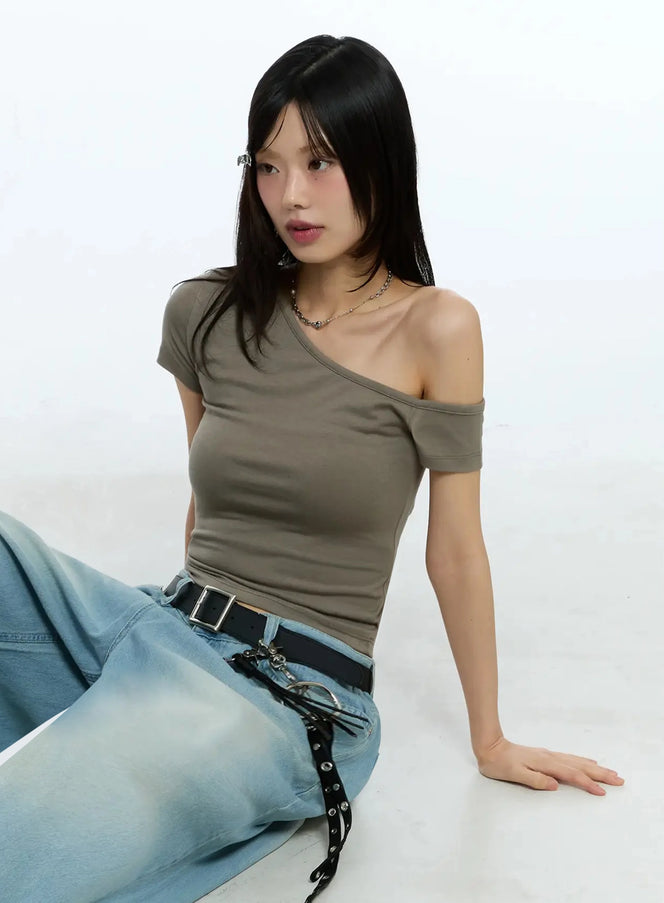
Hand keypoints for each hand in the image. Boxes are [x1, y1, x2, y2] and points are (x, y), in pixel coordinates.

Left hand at [475, 737, 624, 794]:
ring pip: (577, 761)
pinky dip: (582, 761)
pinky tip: (588, 761)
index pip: (571, 775)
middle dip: (600, 774)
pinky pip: (570, 758)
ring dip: (594, 767)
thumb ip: (534, 780)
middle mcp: (550, 757)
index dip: (588, 783)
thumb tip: (555, 785)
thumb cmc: (499, 764)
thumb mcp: (513, 774)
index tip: (603, 792)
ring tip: (610, 772)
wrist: (489, 747)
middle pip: (580, 766)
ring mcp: (548, 755)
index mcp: (544, 763)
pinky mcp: (545, 755)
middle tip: (619, 780)